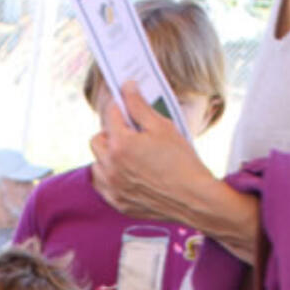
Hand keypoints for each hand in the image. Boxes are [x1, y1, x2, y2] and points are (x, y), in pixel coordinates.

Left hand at [91, 81, 213, 223]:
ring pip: (96, 165)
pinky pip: (103, 186)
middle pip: (97, 140)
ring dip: (106, 156)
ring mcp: (113, 188)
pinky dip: (109, 177)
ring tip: (127, 155)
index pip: (111, 114)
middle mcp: (111, 167)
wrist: (193, 199)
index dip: (120, 104)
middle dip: (110, 132)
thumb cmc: (180, 161)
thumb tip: (127, 87)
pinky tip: (125, 174)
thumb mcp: (162, 126)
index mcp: (120, 144)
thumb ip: (139, 105)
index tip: (127, 102)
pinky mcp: (119, 203)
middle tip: (129, 132)